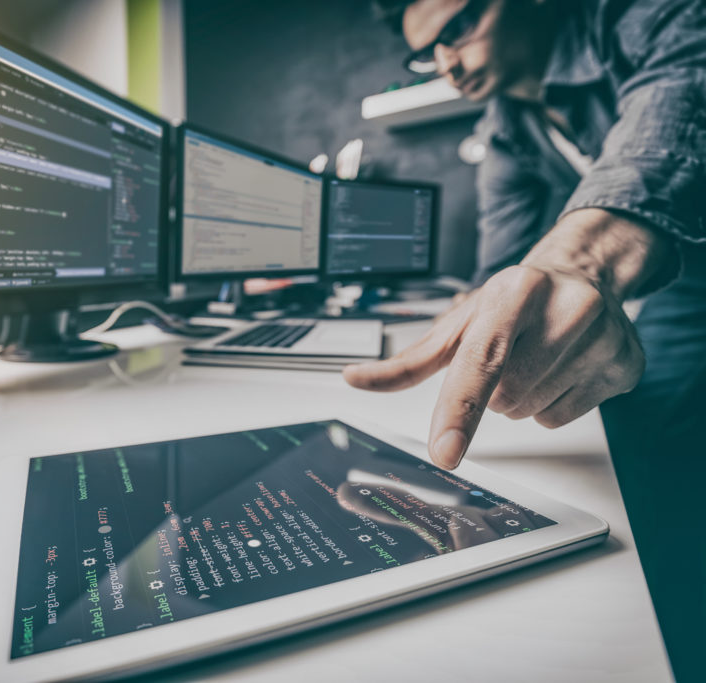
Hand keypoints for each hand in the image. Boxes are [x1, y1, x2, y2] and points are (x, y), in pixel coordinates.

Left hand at [343, 264, 644, 468]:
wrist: (585, 274)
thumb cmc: (513, 302)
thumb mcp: (459, 322)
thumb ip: (408, 361)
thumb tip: (353, 378)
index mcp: (514, 292)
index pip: (480, 363)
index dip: (458, 410)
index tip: (445, 452)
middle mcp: (565, 310)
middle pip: (503, 399)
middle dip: (494, 391)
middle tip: (508, 357)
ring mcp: (602, 338)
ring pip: (531, 413)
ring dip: (520, 399)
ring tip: (534, 360)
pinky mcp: (625, 366)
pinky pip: (563, 419)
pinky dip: (551, 405)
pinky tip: (560, 369)